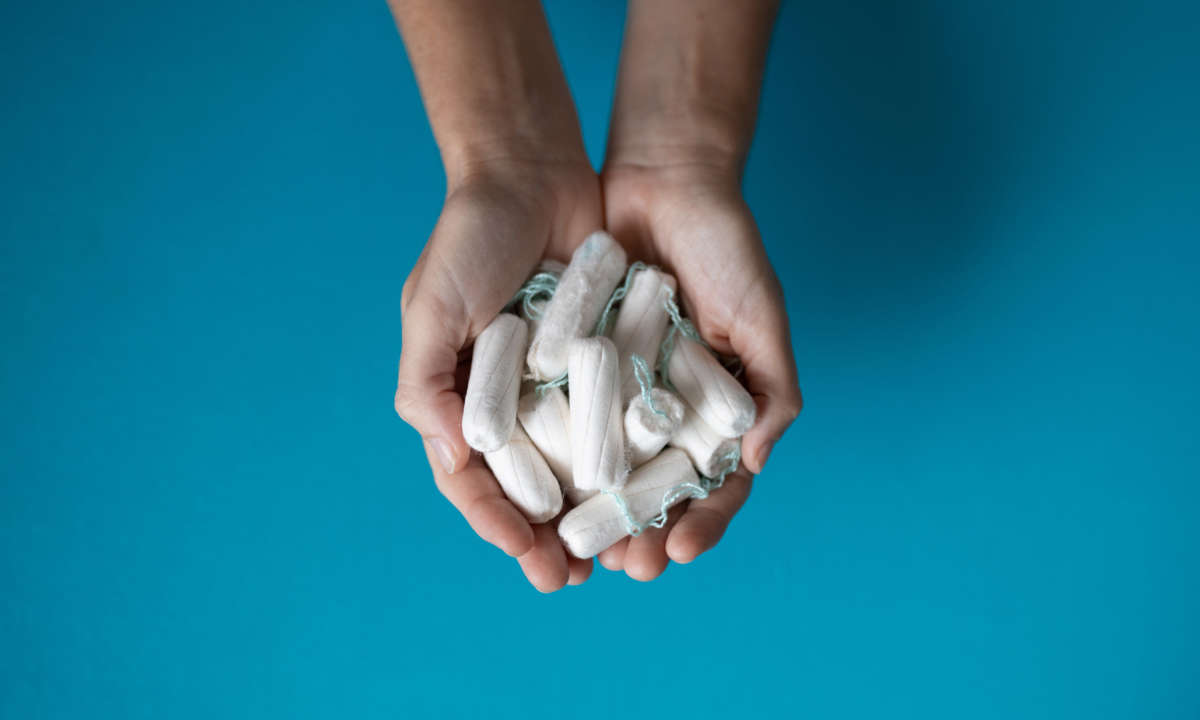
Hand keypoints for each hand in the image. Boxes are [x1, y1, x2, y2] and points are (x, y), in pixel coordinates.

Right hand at [395, 158, 602, 591]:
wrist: (530, 172)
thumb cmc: (467, 239)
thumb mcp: (430, 309)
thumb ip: (428, 384)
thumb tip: (453, 460)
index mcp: (462, 400)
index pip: (473, 480)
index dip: (495, 524)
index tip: (528, 557)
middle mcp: (511, 402)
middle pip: (528, 487)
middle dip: (548, 537)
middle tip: (576, 578)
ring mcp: (560, 385)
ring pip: (578, 466)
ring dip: (594, 512)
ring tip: (620, 554)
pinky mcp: (606, 361)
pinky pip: (619, 418)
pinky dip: (631, 458)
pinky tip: (652, 490)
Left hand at [596, 158, 802, 579]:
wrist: (665, 178)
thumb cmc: (726, 246)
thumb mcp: (761, 316)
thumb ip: (772, 390)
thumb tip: (755, 463)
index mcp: (720, 407)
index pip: (715, 483)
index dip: (702, 522)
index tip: (678, 550)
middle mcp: (671, 408)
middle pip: (658, 489)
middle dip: (643, 532)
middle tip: (624, 568)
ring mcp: (624, 389)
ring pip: (609, 467)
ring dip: (598, 512)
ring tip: (580, 549)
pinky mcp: (580, 363)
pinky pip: (568, 417)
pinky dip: (560, 456)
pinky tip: (545, 489)